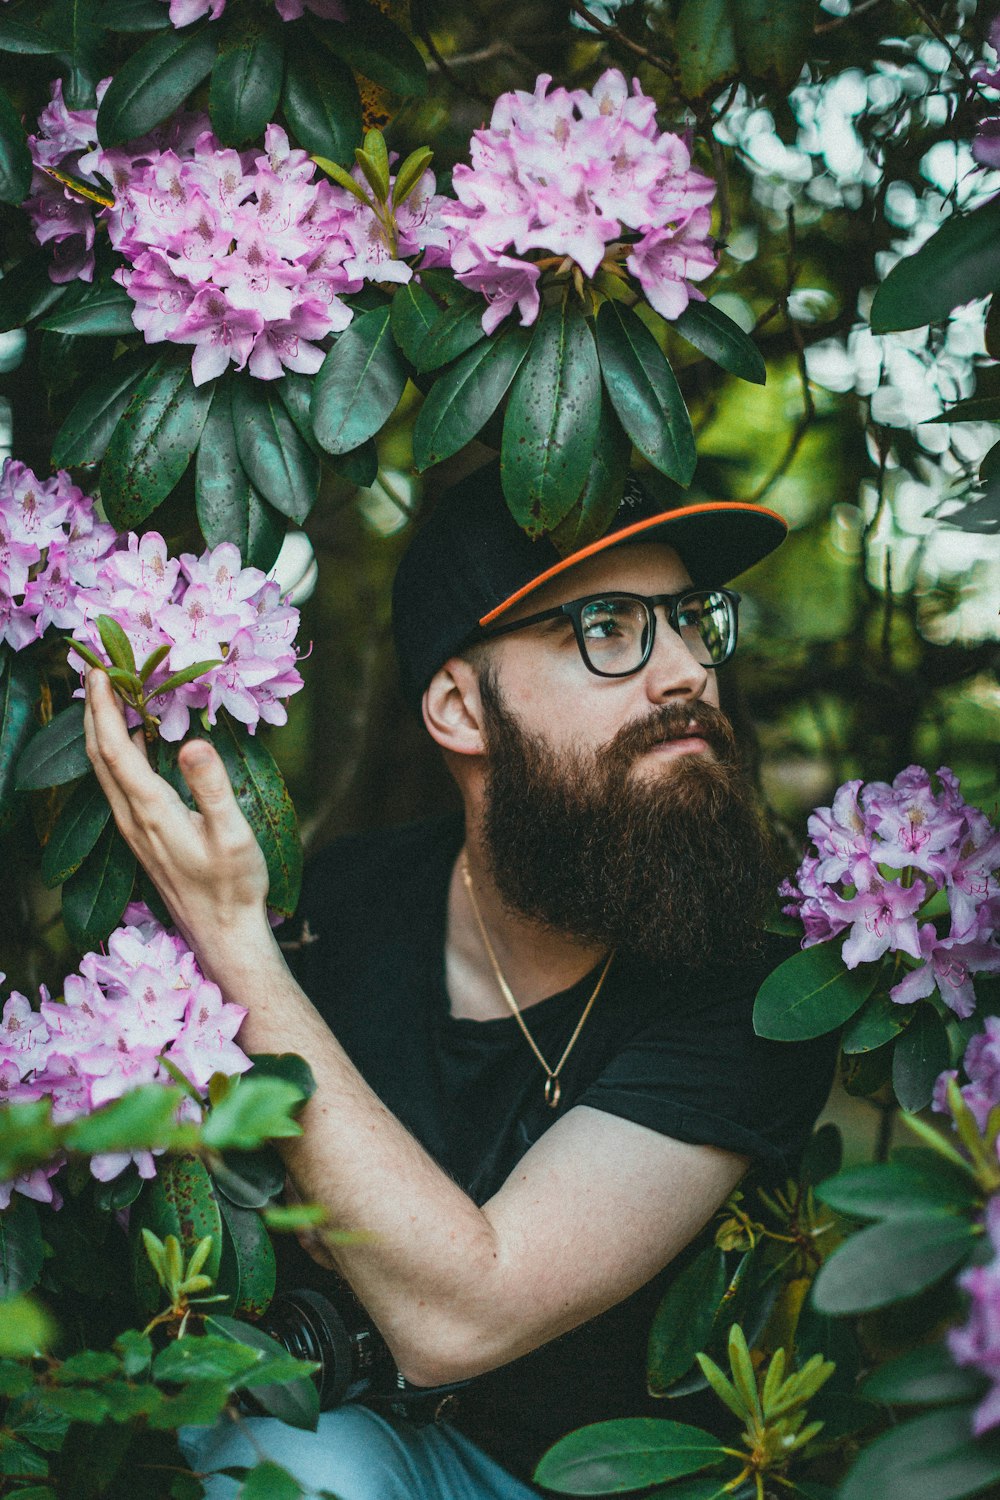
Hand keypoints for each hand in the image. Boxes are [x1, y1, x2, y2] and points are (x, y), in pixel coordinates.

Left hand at [84, 669, 269, 967]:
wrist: (223, 932)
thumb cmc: (233, 886)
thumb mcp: (233, 834)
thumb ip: (211, 787)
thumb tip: (192, 743)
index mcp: (150, 811)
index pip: (115, 749)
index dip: (103, 708)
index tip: (99, 671)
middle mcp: (132, 818)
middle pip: (99, 756)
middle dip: (93, 711)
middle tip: (97, 672)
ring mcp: (133, 829)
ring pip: (105, 772)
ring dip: (102, 732)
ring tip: (109, 697)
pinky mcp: (143, 836)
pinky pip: (118, 785)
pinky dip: (118, 754)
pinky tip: (134, 742)